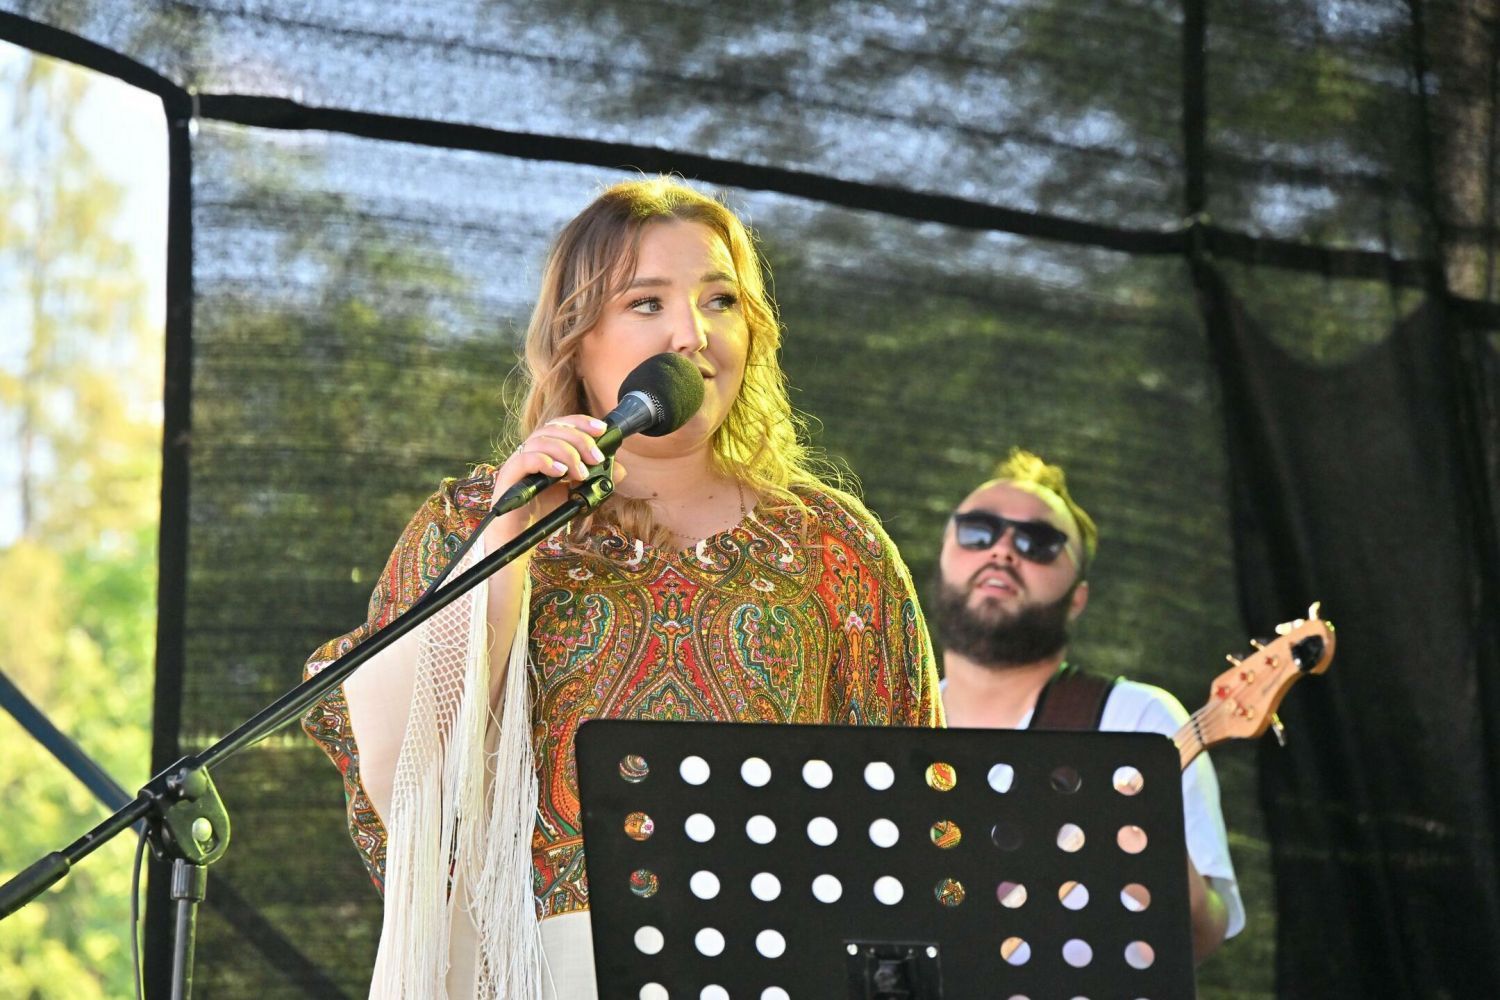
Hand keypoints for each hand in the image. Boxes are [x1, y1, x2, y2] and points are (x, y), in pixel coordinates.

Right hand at [491, 416, 627, 518]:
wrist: (519, 536)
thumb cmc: (543, 511)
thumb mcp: (574, 493)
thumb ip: (595, 480)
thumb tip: (620, 470)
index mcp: (545, 449)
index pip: (562, 424)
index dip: (581, 422)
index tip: (601, 429)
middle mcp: (529, 450)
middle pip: (553, 429)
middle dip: (579, 440)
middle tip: (596, 459)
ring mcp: (517, 462)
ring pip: (541, 441)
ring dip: (566, 453)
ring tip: (580, 473)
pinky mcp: (508, 476)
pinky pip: (525, 460)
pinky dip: (545, 462)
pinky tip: (560, 473)